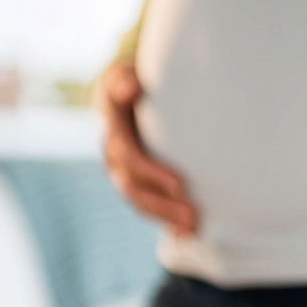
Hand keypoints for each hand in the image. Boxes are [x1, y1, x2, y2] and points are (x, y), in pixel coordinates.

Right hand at [98, 61, 197, 235]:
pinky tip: (185, 236)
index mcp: (113, 124)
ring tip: (193, 228)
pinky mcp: (134, 177)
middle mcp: (112, 150)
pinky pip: (144, 202)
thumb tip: (131, 88)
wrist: (134, 85)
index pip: (130, 155)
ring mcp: (120, 167)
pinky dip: (163, 219)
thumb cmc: (141, 74)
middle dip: (162, 204)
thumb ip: (126, 79)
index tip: (181, 186)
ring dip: (163, 216)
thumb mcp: (130, 71)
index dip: (153, 173)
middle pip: (132, 185)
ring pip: (136, 199)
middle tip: (194, 216)